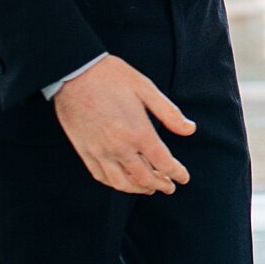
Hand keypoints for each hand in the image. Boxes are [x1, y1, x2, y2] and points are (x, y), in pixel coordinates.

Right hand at [54, 55, 195, 193]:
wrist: (74, 74)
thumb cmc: (113, 78)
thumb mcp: (146, 89)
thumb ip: (169, 113)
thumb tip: (190, 130)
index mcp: (138, 132)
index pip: (163, 162)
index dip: (177, 173)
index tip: (184, 178)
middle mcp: (119, 147)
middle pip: (144, 177)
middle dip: (161, 184)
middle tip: (170, 186)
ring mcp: (99, 152)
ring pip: (122, 183)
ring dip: (139, 189)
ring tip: (149, 189)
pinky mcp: (84, 152)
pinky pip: (101, 176)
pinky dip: (115, 184)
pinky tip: (123, 182)